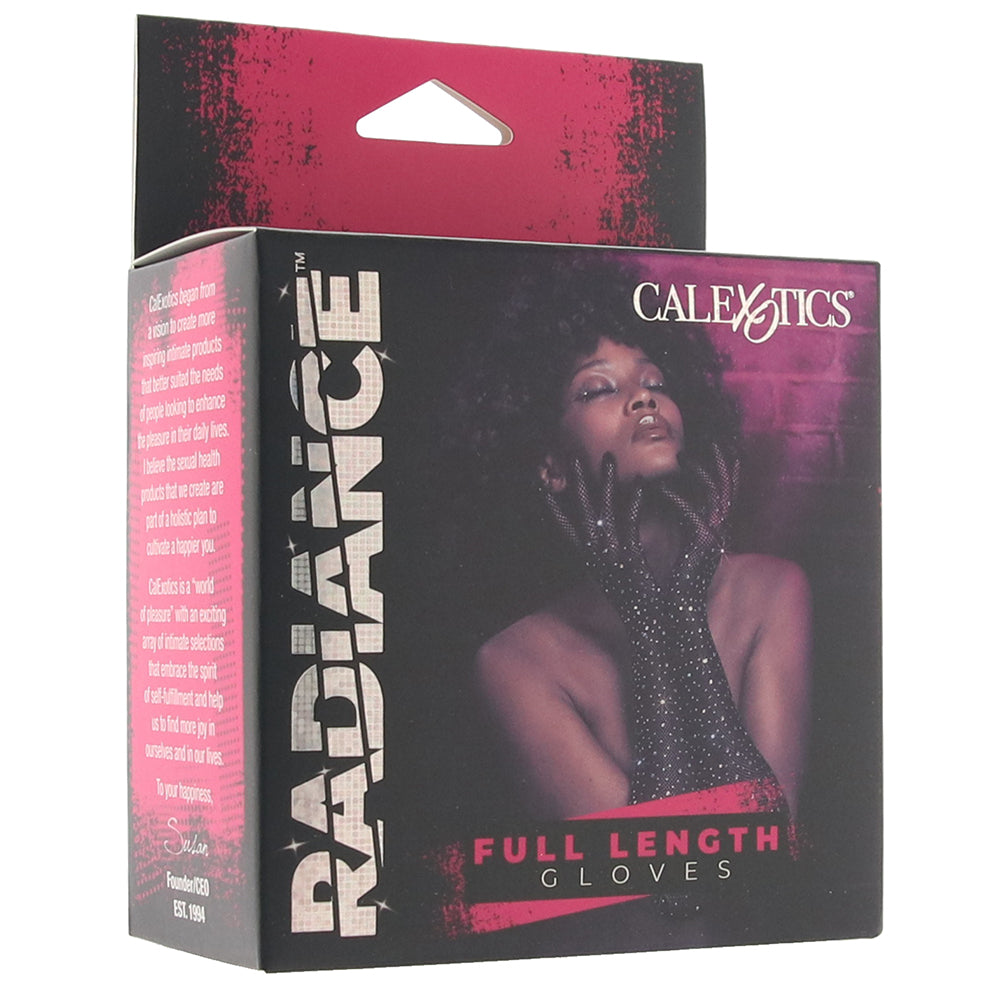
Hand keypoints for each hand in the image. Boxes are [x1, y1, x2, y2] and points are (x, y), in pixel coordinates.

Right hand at [543, 454, 663, 635]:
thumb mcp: (613, 578)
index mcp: (588, 559)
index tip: (537, 486)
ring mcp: (611, 555)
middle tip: (573, 457)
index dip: (551, 505)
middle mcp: (595, 555)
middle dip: (577, 483)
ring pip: (604, 510)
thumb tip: (602, 538)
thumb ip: (606, 557)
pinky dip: (634, 500)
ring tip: (609, 458)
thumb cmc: (633, 603)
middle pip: (580, 511)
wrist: (646, 625)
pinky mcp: (630, 557)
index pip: (563, 527)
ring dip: (606, 482)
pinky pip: (630, 521)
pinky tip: (641, 482)